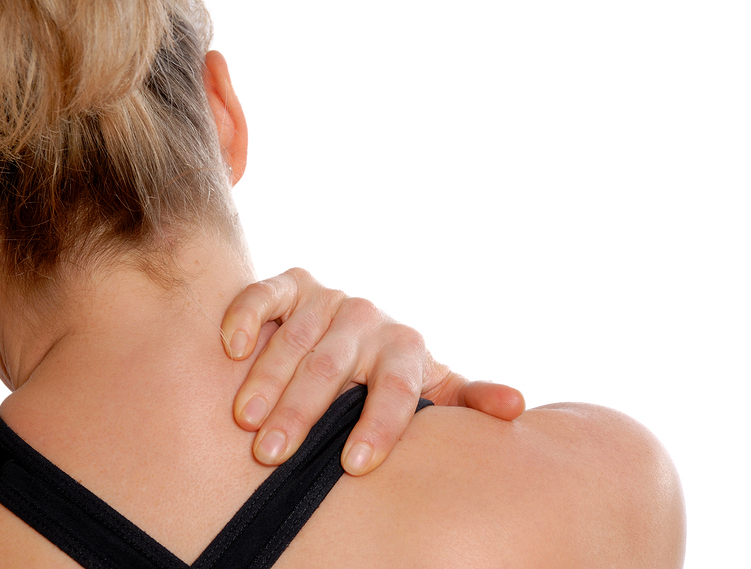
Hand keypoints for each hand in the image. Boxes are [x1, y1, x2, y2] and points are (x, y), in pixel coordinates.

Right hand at [221, 268, 524, 475]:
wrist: (356, 329)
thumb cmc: (390, 377)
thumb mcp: (432, 387)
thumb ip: (466, 398)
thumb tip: (518, 407)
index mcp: (406, 349)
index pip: (397, 390)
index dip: (379, 426)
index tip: (355, 465)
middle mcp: (368, 319)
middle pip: (334, 369)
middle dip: (302, 414)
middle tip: (272, 455)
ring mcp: (328, 300)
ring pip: (295, 339)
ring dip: (266, 379)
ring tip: (245, 419)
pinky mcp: (293, 284)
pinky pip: (265, 293)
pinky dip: (247, 316)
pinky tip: (233, 348)